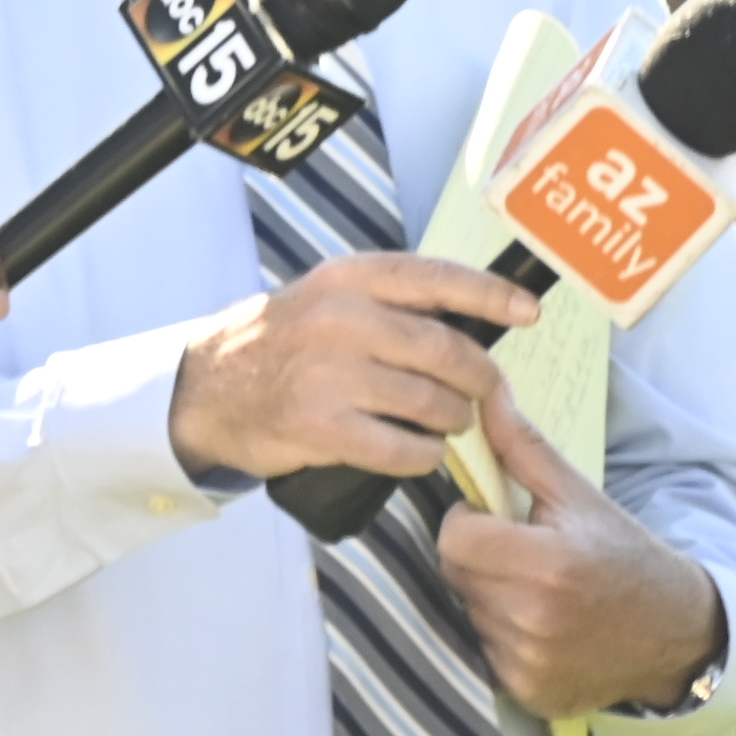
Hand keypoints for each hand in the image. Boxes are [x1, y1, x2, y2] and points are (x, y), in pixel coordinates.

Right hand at [167, 252, 529, 486]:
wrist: (206, 389)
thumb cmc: (280, 343)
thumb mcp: (326, 297)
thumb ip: (388, 302)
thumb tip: (472, 319)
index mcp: (350, 279)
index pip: (437, 279)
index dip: (492, 295)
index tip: (529, 312)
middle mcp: (343, 320)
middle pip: (448, 352)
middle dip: (481, 380)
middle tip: (483, 393)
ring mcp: (331, 375)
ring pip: (433, 403)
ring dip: (453, 421)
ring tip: (446, 424)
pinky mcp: (321, 427)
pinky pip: (404, 449)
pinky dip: (424, 456)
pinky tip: (420, 453)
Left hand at [434, 382, 727, 717]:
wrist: (676, 631)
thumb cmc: (624, 554)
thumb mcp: (579, 495)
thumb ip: (521, 447)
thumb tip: (483, 391)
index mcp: (547, 564)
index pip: (454, 538)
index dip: (469, 523)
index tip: (497, 520)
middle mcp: (536, 619)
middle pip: (456, 575)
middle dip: (478, 557)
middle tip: (519, 553)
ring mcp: (531, 663)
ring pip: (468, 612)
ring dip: (488, 598)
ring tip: (535, 590)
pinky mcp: (528, 693)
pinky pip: (483, 652)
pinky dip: (502, 637)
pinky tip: (540, 627)